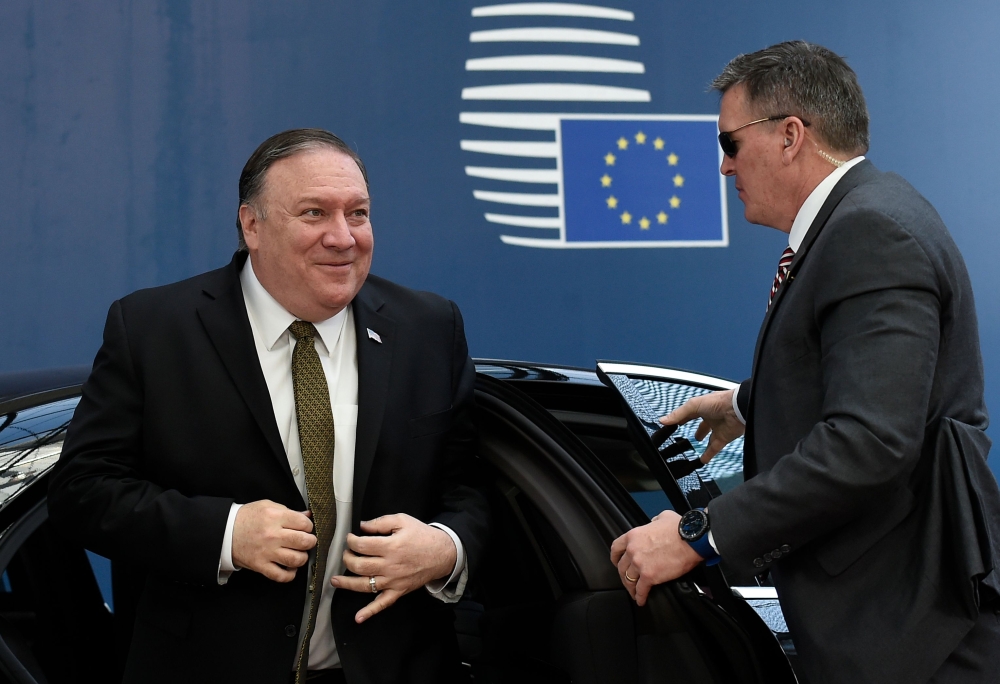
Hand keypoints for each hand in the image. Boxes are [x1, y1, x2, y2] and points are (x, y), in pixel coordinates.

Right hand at [231, 500, 315, 581]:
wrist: (225, 532)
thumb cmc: (247, 518)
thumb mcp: (267, 506)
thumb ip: (289, 511)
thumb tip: (307, 515)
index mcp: (275, 517)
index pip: (304, 524)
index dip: (308, 526)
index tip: (305, 528)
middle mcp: (272, 535)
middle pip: (304, 542)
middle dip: (310, 542)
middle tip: (307, 541)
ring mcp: (267, 552)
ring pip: (296, 560)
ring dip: (302, 558)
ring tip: (298, 553)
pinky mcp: (260, 565)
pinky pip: (281, 576)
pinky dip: (290, 574)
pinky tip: (290, 568)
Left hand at [331, 514, 457, 623]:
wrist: (443, 553)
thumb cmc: (422, 535)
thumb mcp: (403, 520)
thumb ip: (381, 522)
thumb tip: (362, 526)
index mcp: (391, 546)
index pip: (362, 545)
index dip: (351, 541)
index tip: (350, 538)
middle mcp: (390, 566)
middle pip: (359, 566)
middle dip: (347, 558)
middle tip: (347, 553)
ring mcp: (393, 581)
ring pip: (365, 585)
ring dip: (347, 584)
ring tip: (334, 580)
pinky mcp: (398, 591)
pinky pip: (382, 604)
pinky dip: (369, 612)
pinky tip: (358, 617)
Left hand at [610, 510, 702, 605]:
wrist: (692, 540)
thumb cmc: (680, 528)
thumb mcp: (663, 517)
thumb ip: (654, 521)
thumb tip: (654, 523)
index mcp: (633, 535)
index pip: (616, 548)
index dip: (615, 557)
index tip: (617, 562)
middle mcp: (633, 550)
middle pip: (621, 566)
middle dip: (624, 574)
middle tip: (628, 579)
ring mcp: (639, 564)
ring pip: (628, 579)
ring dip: (630, 587)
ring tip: (634, 592)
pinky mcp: (649, 576)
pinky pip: (640, 590)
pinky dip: (640, 597)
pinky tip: (641, 600)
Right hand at [660, 388, 744, 462]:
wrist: (738, 409)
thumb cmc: (718, 402)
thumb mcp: (694, 405)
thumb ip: (678, 414)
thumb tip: (662, 420)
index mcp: (703, 407)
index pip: (689, 413)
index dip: (681, 418)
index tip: (671, 424)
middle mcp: (711, 417)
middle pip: (702, 424)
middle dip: (696, 427)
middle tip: (686, 433)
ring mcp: (718, 428)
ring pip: (709, 437)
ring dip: (703, 440)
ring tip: (696, 443)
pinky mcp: (724, 437)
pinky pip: (715, 448)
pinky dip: (708, 454)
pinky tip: (702, 461)